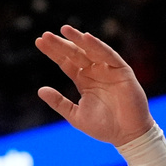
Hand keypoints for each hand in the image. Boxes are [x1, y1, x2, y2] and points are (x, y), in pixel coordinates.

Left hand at [35, 26, 154, 146]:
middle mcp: (95, 71)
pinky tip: (86, 38)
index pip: (66, 62)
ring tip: (64, 30)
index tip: (39, 42)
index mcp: (84, 80)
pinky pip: (108, 55)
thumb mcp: (75, 115)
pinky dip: (97, 46)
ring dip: (78, 39)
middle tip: (45, 35)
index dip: (53, 52)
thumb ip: (59, 103)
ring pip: (90, 50)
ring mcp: (108, 69)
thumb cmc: (103, 127)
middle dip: (60, 44)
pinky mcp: (122, 70)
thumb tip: (40, 90)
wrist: (126, 135)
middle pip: (75, 53)